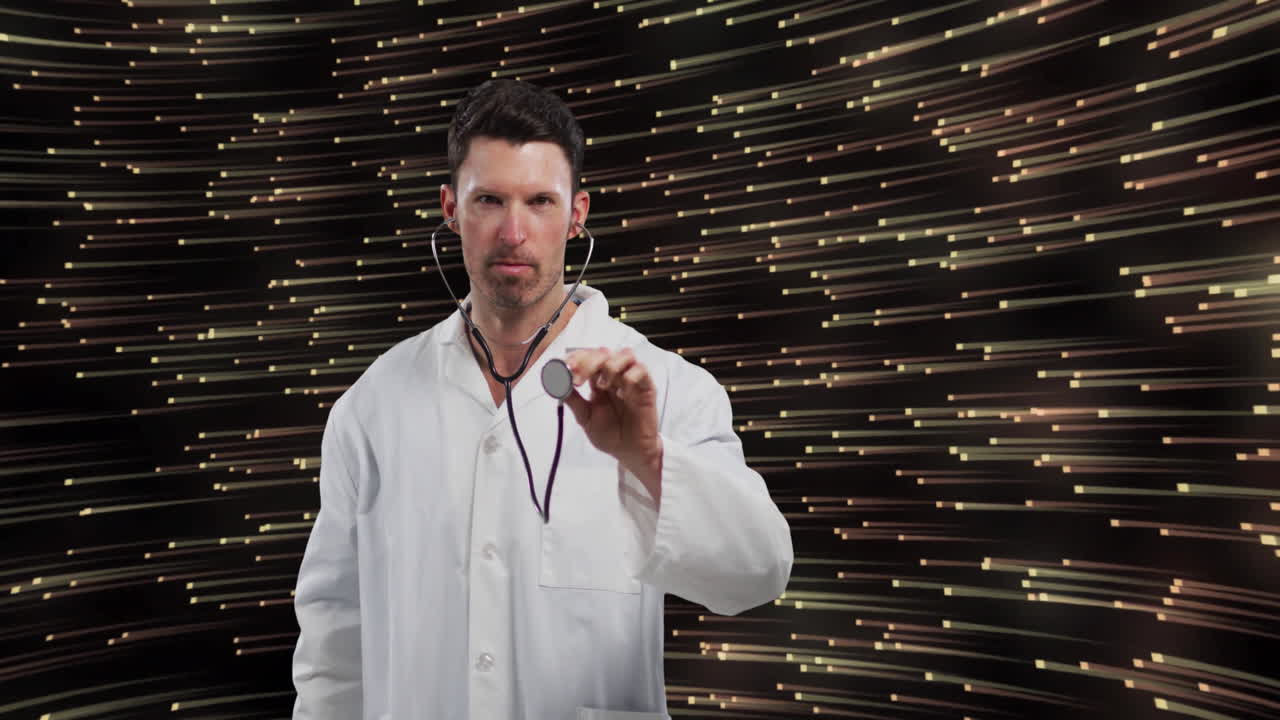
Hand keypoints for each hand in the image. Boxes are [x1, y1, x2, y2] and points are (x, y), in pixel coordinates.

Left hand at [564, 347, 662, 501]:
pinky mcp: (646, 387)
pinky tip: (623, 395)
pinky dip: (630, 377)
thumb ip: (573, 400)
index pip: (586, 358)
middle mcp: (614, 376)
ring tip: (602, 386)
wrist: (629, 451)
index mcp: (597, 380)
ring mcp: (631, 379)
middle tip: (578, 380)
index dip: (575, 359)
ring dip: (610, 366)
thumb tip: (556, 383)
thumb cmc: (609, 434)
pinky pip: (642, 370)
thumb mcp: (585, 417)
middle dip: (587, 362)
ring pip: (624, 354)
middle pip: (602, 353)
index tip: (564, 368)